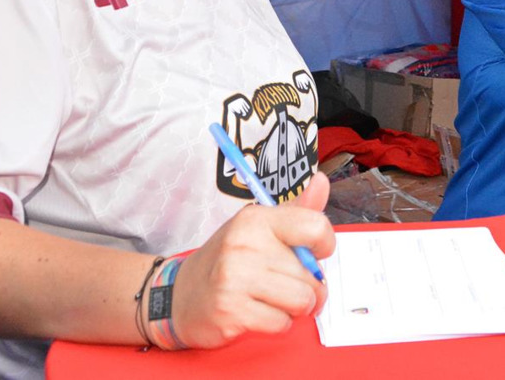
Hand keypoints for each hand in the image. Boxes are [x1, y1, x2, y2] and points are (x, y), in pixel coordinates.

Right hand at [168, 172, 335, 347]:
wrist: (180, 295)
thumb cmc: (229, 261)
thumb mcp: (260, 228)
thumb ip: (297, 210)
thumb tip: (322, 180)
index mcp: (256, 219)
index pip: (315, 227)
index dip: (324, 245)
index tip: (313, 253)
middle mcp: (245, 244)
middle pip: (311, 275)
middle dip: (309, 288)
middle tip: (289, 286)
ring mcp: (235, 278)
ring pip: (301, 301)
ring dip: (295, 308)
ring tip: (276, 300)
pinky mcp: (231, 311)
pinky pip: (282, 323)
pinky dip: (277, 323)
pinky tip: (259, 313)